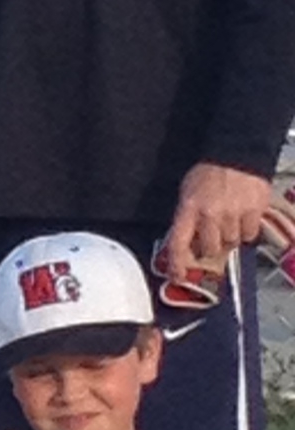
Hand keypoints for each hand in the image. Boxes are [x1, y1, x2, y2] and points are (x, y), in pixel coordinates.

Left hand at [164, 161, 275, 285]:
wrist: (235, 153)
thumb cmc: (208, 173)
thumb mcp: (187, 193)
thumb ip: (186, 217)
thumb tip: (185, 243)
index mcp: (188, 208)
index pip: (178, 244)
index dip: (177, 264)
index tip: (177, 276)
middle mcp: (209, 214)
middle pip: (209, 249)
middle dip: (210, 246)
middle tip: (212, 234)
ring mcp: (233, 213)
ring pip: (231, 243)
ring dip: (229, 237)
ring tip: (229, 219)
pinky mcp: (254, 211)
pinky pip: (249, 235)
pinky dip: (246, 231)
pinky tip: (243, 216)